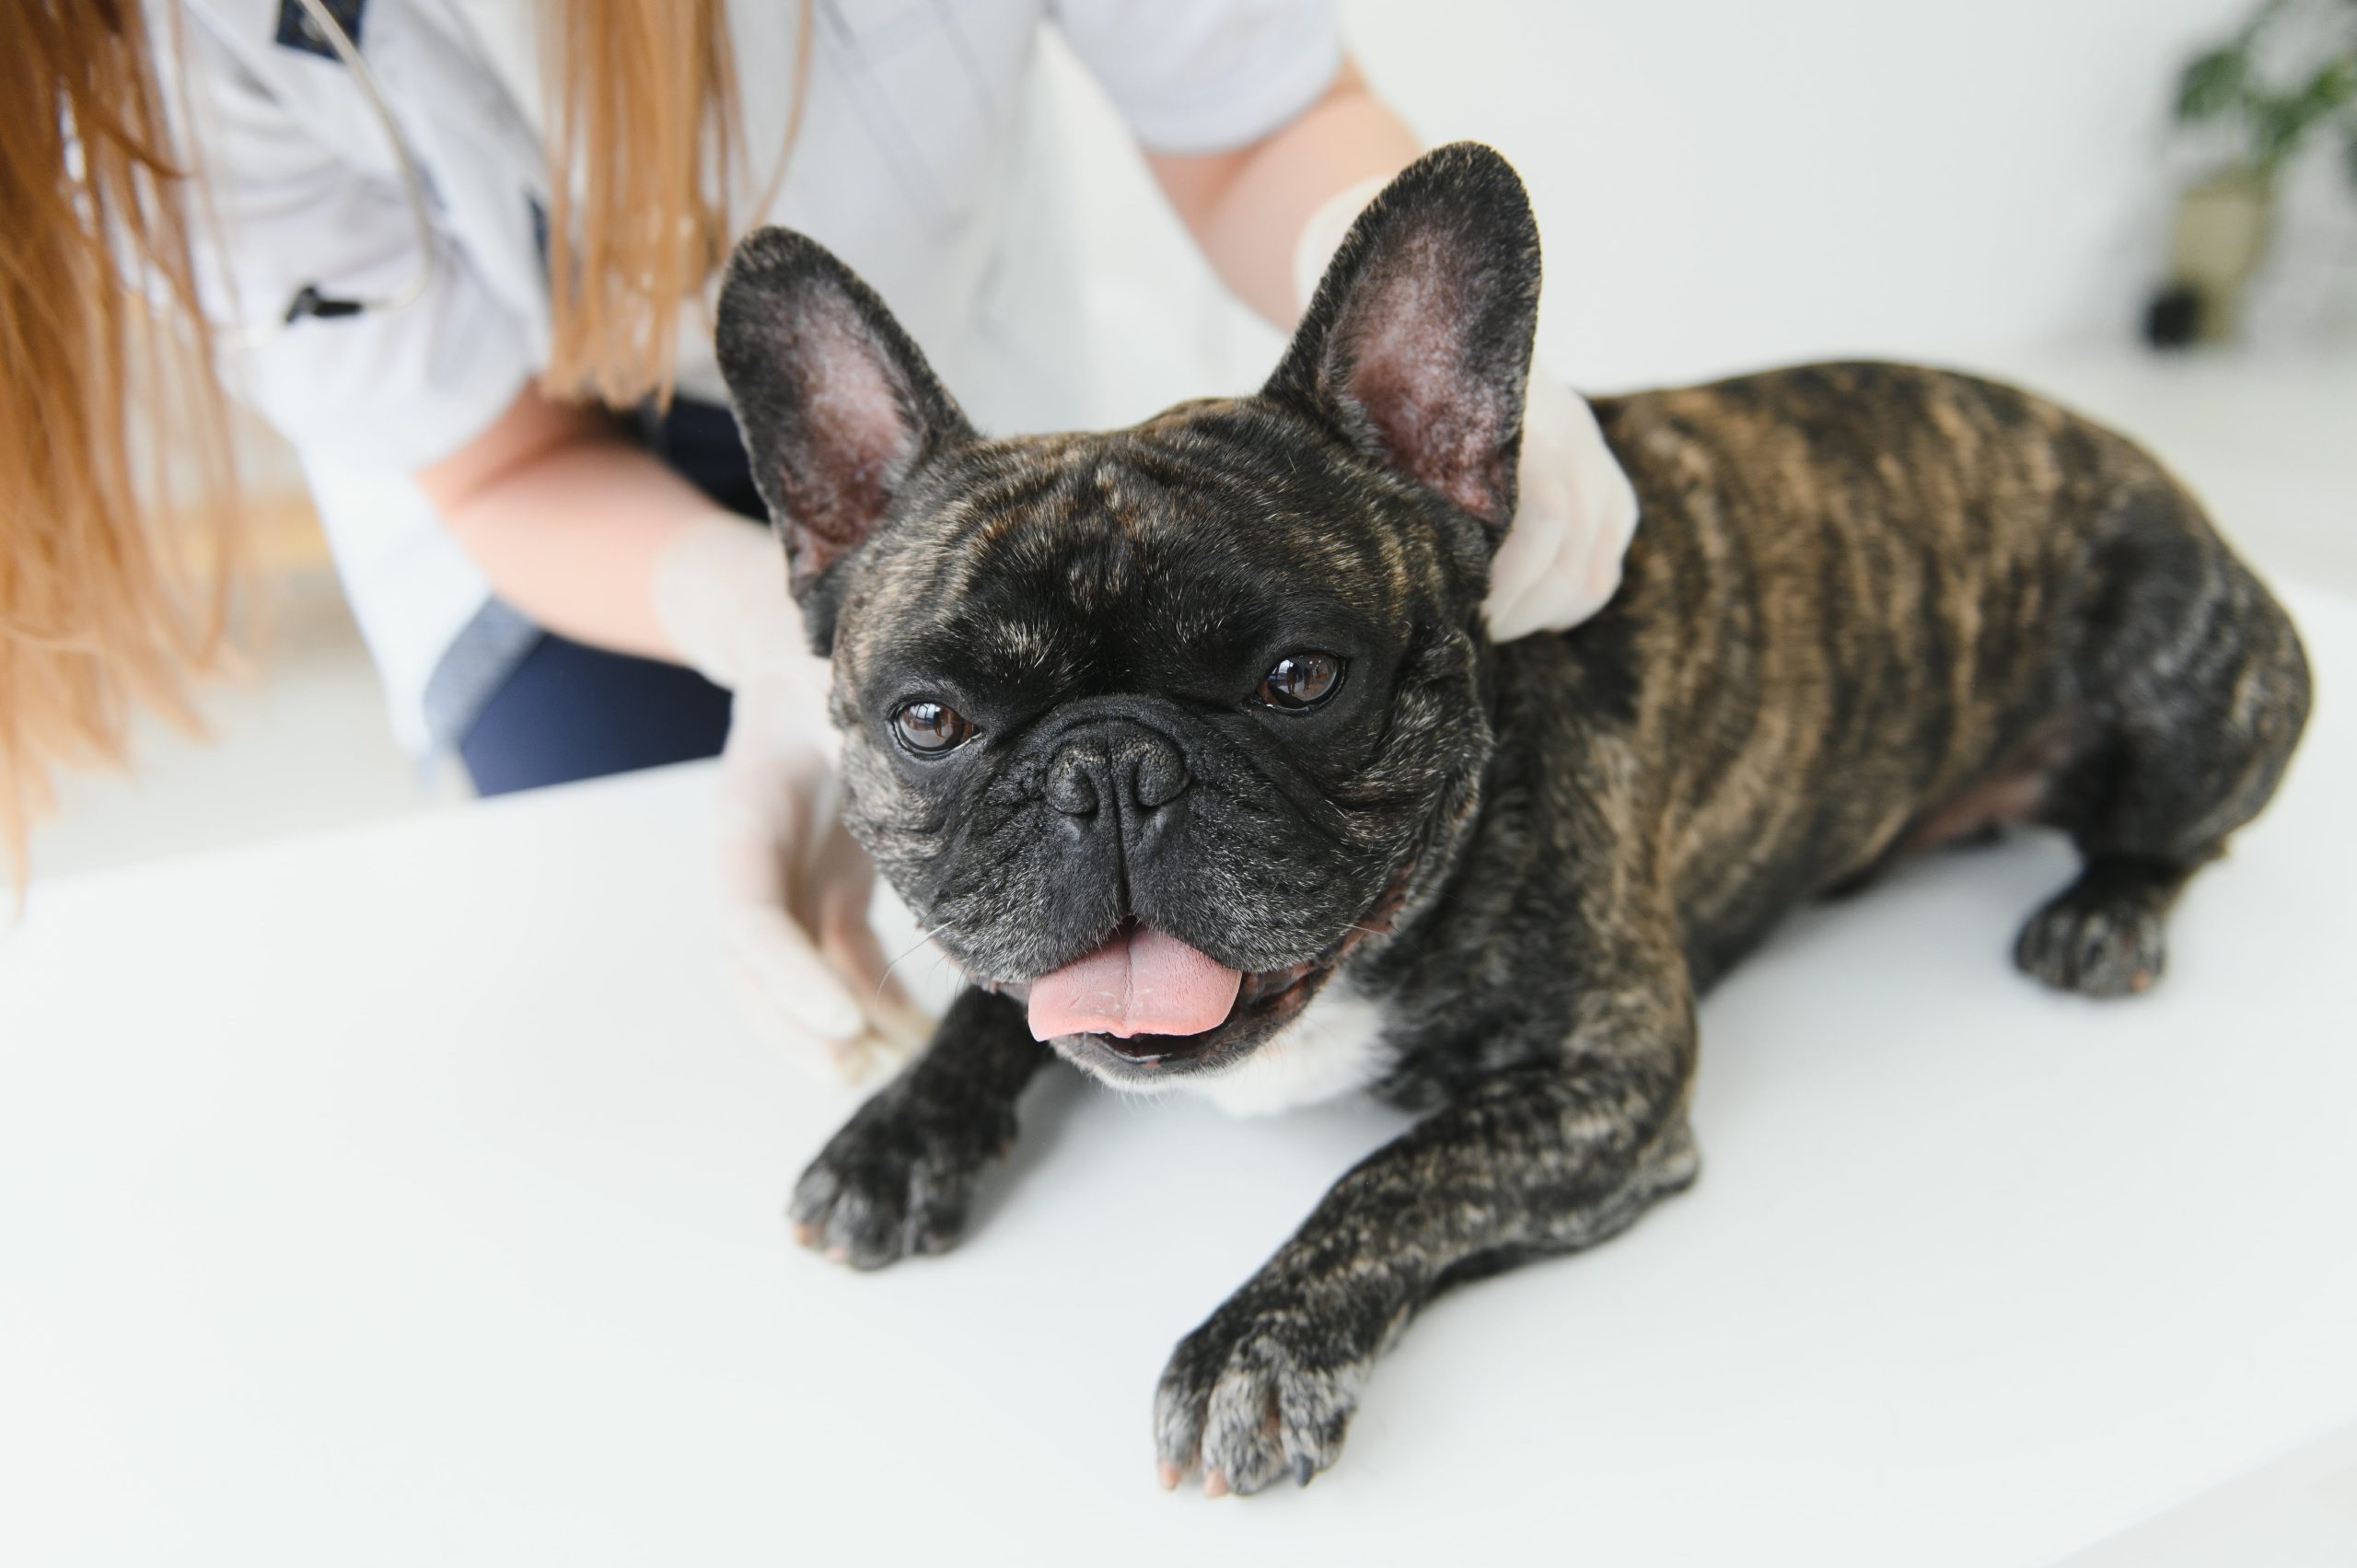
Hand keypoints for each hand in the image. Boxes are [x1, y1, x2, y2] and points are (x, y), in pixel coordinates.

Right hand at [656, 516, 929, 1080]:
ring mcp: (788, 875)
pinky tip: (909, 1033)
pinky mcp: (825, 882)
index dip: (789, 974)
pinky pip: (835, 957)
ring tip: (892, 1065)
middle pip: (753, 967)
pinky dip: (867, 999)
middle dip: (799, 1028)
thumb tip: (950, 743)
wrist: (795, 646)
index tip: (844, 1018)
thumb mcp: (842, 683)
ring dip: (835, 1030)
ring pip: (792, 975)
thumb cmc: (827, 660)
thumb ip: (874, 723)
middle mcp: (756, 855)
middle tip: (861, 1068)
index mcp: (747, 808)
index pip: (751, 913)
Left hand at [1292, 174, 1639, 642]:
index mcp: (1518, 413)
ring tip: (1486, 623)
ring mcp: (1597, 459)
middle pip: (1568, 559)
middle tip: (1462, 629)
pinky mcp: (1612, 489)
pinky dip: (1568, 602)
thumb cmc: (1386, 380)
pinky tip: (1522, 609)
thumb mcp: (1378, 415)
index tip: (1452, 611)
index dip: (1503, 584)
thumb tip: (1357, 562)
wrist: (1435, 315)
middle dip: (1514, 610)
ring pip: (1592, 573)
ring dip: (1539, 613)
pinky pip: (1605, 567)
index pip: (1544, 518)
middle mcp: (1572, 433)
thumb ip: (1387, 471)